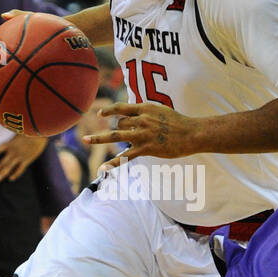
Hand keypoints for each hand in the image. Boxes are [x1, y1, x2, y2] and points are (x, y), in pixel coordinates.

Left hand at [0, 133, 46, 181]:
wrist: (39, 131)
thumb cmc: (31, 130)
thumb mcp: (19, 132)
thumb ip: (14, 136)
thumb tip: (9, 133)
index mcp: (10, 144)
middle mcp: (12, 151)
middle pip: (1, 163)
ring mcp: (19, 156)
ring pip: (8, 167)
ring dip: (1, 174)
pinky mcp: (27, 159)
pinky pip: (20, 168)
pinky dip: (16, 173)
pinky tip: (10, 179)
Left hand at [85, 102, 200, 171]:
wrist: (192, 133)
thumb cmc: (179, 123)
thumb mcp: (161, 111)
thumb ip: (147, 112)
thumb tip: (134, 116)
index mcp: (145, 108)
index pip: (122, 108)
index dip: (109, 111)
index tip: (99, 114)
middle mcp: (142, 120)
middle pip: (119, 124)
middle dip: (117, 130)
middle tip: (117, 136)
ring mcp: (143, 134)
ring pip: (116, 135)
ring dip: (99, 138)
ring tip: (85, 140)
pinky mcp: (147, 148)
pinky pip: (126, 156)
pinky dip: (114, 162)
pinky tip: (103, 168)